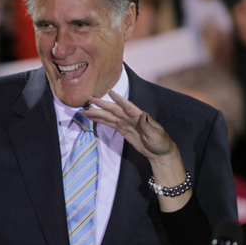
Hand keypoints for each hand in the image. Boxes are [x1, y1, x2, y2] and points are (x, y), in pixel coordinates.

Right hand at [86, 91, 189, 211]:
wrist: (159, 152)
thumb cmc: (160, 142)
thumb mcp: (156, 135)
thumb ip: (148, 126)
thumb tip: (143, 115)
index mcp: (139, 116)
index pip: (128, 106)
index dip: (119, 99)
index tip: (110, 91)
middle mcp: (131, 117)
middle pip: (114, 109)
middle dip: (102, 104)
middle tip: (90, 99)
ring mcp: (126, 123)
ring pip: (109, 116)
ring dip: (98, 113)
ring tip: (85, 110)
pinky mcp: (123, 130)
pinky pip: (110, 123)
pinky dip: (101, 120)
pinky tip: (92, 117)